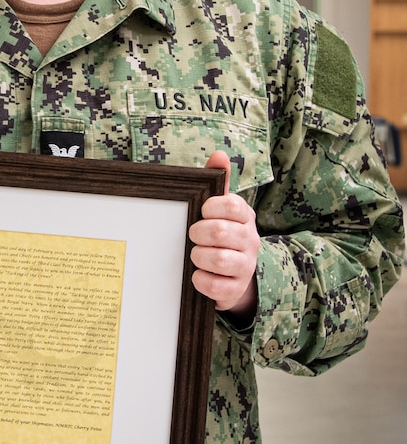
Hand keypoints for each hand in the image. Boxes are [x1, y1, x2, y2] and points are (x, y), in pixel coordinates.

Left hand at [189, 150, 258, 320]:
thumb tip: (219, 154)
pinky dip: (201, 280)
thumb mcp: (221, 209)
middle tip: (193, 235)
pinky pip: (216, 286)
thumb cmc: (222, 235)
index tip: (202, 211)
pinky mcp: (236, 290)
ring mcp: (245, 266)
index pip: (233, 206)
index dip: (212, 208)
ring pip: (220, 260)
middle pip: (221, 233)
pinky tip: (197, 275)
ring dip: (199, 256)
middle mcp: (250, 241)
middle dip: (199, 233)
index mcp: (244, 217)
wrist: (235, 276)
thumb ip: (218, 181)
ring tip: (195, 254)